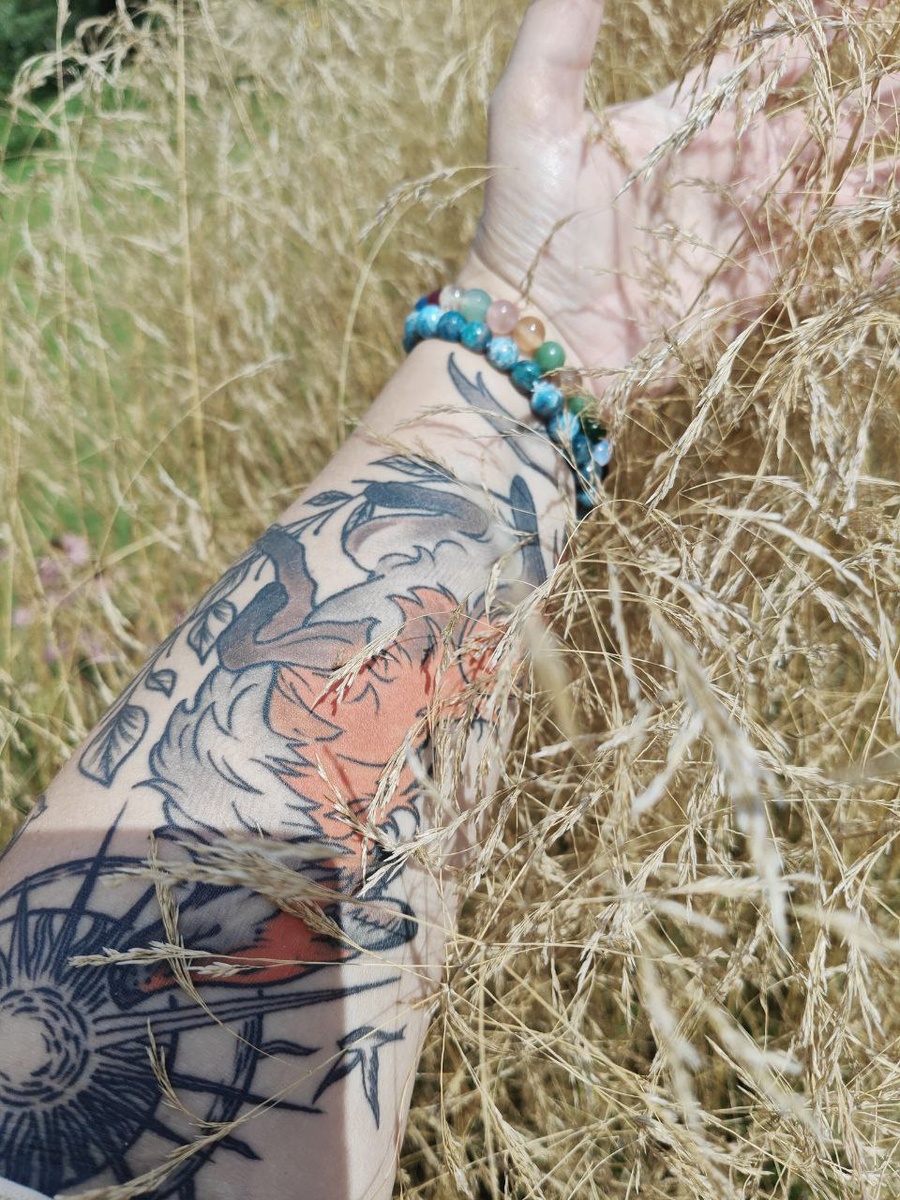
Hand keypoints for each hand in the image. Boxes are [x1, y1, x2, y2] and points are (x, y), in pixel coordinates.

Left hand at [462, 0, 899, 384]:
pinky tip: (892, 247)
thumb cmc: (526, 224)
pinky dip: (862, 260)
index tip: (852, 5)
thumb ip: (565, 25)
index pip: (754, 66)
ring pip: (823, 194)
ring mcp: (732, 240)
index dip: (803, 33)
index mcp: (679, 128)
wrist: (535, 333)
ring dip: (873, 170)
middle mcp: (714, 179)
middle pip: (808, 128)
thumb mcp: (534, 108)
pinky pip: (816, 270)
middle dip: (861, 101)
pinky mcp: (743, 298)